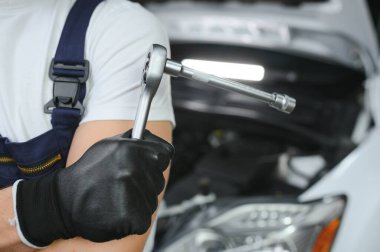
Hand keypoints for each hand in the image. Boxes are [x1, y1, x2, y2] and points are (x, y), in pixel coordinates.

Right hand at [13, 130, 173, 247]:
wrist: (64, 202)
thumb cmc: (88, 173)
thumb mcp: (108, 145)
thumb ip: (133, 139)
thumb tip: (151, 137)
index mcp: (132, 149)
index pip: (165, 154)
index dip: (156, 161)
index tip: (146, 167)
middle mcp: (134, 169)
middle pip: (159, 180)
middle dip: (145, 184)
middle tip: (122, 186)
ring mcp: (134, 193)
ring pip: (152, 200)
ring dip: (138, 203)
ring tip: (116, 199)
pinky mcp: (132, 217)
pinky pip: (143, 219)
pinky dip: (133, 220)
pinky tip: (116, 212)